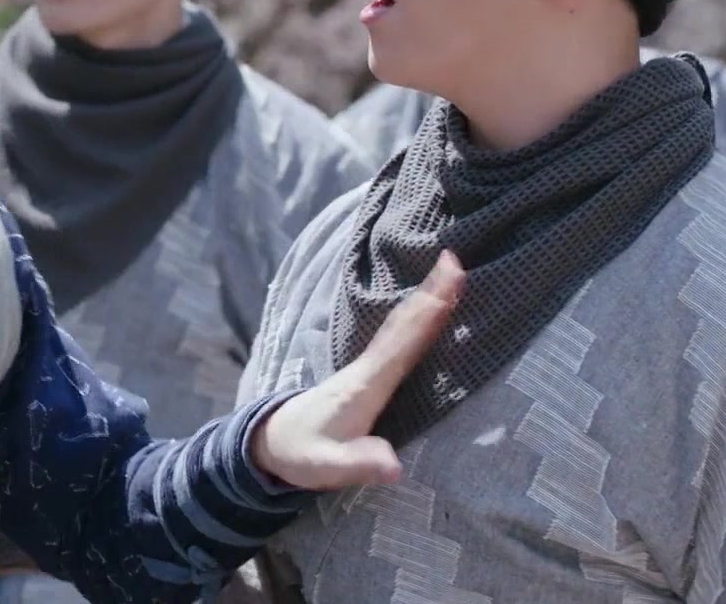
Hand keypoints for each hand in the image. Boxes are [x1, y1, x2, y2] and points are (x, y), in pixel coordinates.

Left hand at [250, 250, 463, 491]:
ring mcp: (364, 369)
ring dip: (424, 300)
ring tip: (448, 272)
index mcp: (364, 387)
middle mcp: (366, 370)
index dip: (427, 314)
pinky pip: (396, 340)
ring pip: (399, 328)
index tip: (449, 281)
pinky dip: (415, 320)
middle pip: (402, 326)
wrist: (270, 442)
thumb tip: (395, 466)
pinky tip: (425, 308)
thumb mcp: (327, 467)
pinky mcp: (366, 375)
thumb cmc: (301, 453)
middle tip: (454, 258)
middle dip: (430, 294)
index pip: (401, 345)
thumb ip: (359, 464)